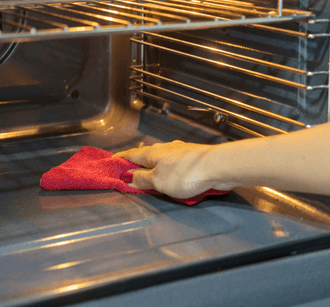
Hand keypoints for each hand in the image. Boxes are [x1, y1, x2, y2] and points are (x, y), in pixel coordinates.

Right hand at [113, 140, 238, 198]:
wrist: (217, 166)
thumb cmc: (186, 173)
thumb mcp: (158, 181)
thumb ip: (143, 179)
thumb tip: (128, 177)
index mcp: (152, 153)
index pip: (131, 155)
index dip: (120, 159)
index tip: (112, 161)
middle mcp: (165, 149)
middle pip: (146, 156)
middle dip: (137, 163)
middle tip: (129, 171)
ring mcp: (180, 152)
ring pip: (161, 159)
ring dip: (154, 167)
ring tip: (149, 176)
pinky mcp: (193, 159)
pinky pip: (174, 165)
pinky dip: (168, 170)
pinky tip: (171, 176)